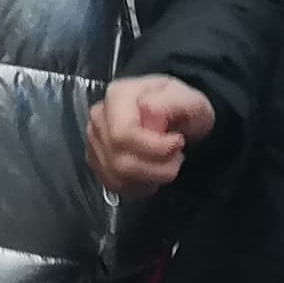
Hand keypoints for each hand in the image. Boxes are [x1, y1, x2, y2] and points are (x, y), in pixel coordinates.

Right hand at [88, 74, 217, 195]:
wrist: (174, 117)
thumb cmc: (181, 108)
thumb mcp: (190, 100)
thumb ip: (172, 103)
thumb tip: (148, 108)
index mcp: (118, 96)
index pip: (123, 134)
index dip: (155, 148)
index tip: (178, 143)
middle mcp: (99, 117)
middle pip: (119, 159)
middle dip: (156, 168)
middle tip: (176, 158)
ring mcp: (94, 139)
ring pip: (116, 176)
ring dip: (150, 178)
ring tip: (166, 165)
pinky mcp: (95, 158)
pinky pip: (113, 184)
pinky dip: (138, 186)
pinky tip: (152, 174)